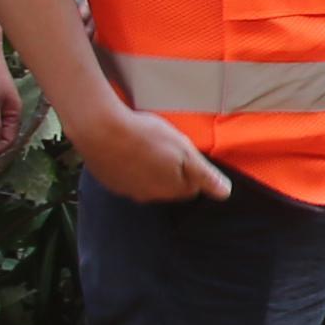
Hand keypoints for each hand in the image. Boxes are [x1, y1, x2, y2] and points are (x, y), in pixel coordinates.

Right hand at [78, 105, 234, 203]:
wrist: (99, 128)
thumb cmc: (145, 137)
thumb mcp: (185, 152)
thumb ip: (206, 175)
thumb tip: (224, 194)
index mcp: (169, 190)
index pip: (190, 187)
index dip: (190, 168)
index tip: (183, 151)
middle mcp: (147, 196)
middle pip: (168, 185)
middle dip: (170, 169)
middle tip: (163, 145)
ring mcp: (125, 189)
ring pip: (145, 181)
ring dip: (148, 166)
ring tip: (143, 143)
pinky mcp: (107, 180)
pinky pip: (124, 176)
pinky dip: (127, 164)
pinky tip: (125, 147)